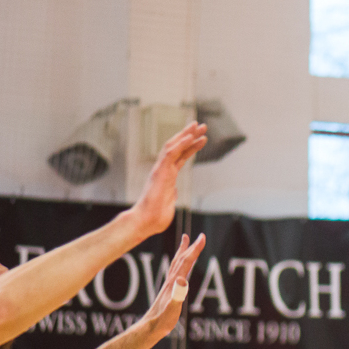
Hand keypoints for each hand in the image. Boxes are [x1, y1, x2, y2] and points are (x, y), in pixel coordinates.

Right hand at [122, 122, 207, 238]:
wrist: (145, 222)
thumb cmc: (156, 217)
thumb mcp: (169, 203)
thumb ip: (172, 194)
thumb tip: (174, 191)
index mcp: (168, 176)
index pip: (181, 156)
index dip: (191, 146)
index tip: (202, 138)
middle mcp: (164, 169)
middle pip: (177, 147)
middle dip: (190, 135)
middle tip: (202, 125)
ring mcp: (161, 170)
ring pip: (173, 146)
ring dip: (185, 135)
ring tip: (198, 126)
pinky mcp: (159, 172)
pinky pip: (169, 154)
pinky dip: (179, 144)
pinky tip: (189, 137)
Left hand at [138, 233, 205, 337]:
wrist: (150, 327)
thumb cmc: (162, 321)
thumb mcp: (172, 309)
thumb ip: (177, 295)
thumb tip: (182, 280)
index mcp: (174, 282)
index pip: (186, 262)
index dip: (195, 249)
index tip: (202, 237)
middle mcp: (171, 281)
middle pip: (181, 259)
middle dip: (190, 247)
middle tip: (198, 236)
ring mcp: (169, 285)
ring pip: (176, 263)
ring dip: (182, 251)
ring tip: (186, 242)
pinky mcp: (168, 290)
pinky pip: (175, 271)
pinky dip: (179, 264)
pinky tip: (181, 266)